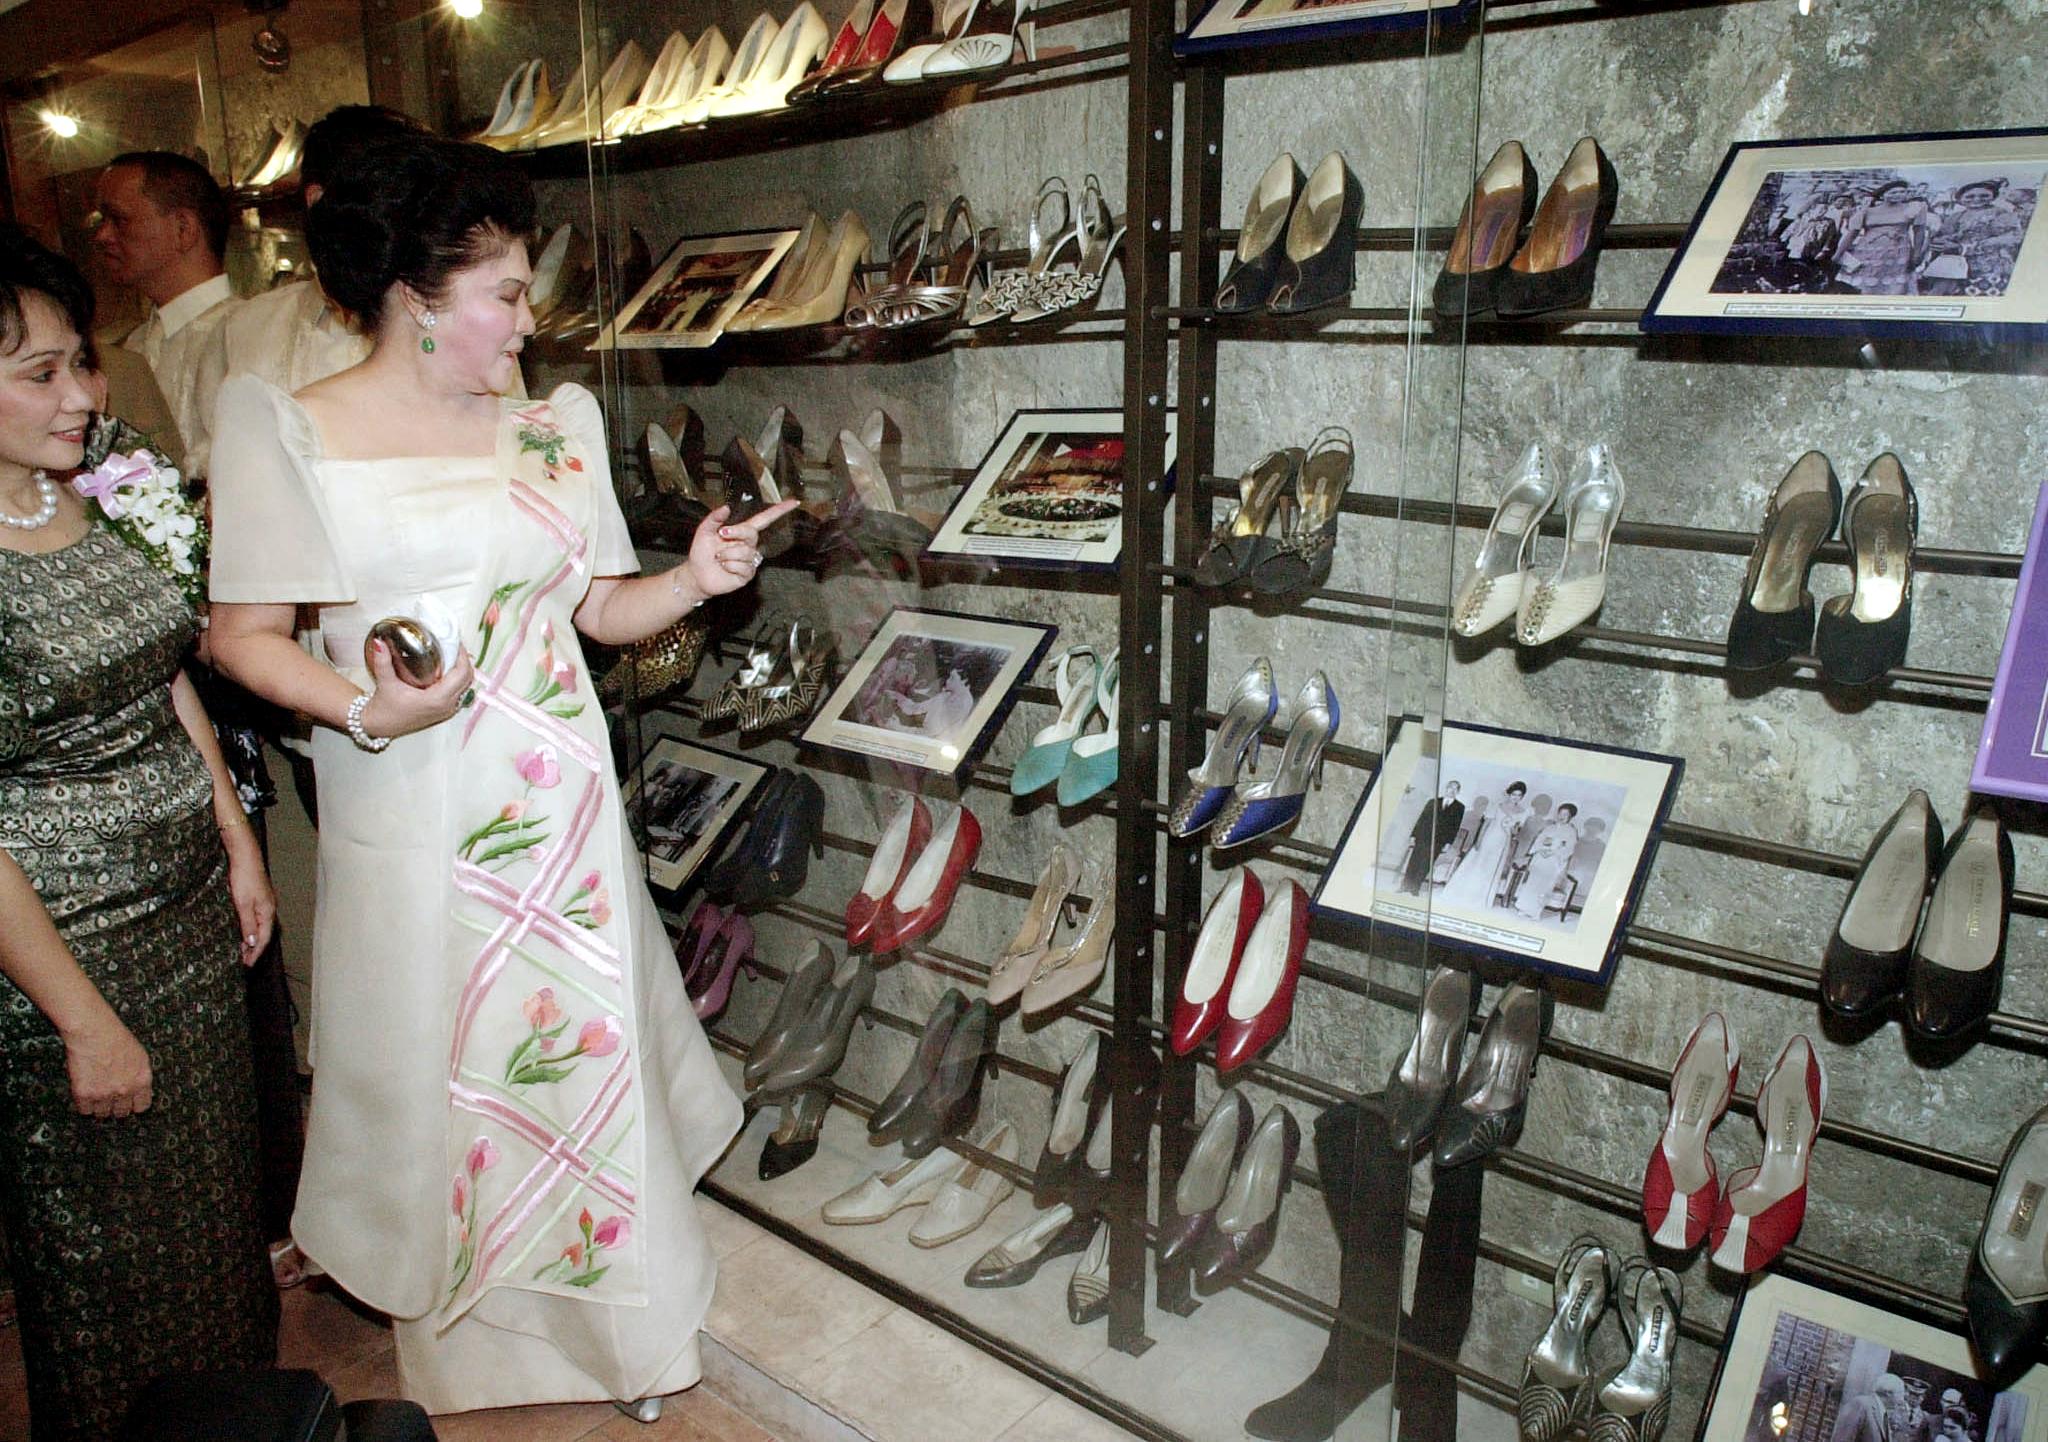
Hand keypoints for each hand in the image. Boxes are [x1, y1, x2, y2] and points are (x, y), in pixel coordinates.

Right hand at [62, 1012, 151, 1118]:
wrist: (93, 1031)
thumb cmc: (115, 1037)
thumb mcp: (139, 1055)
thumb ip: (139, 1075)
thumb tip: (139, 1089)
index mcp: (142, 1079)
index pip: (142, 1106)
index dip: (134, 1104)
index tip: (129, 1103)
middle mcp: (125, 1089)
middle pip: (121, 1112)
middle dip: (116, 1106)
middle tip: (109, 1097)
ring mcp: (105, 1093)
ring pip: (102, 1114)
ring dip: (99, 1106)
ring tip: (96, 1092)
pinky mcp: (85, 1093)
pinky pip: (85, 1110)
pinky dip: (84, 1104)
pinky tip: (85, 1092)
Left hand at [222, 823, 275, 965]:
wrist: (245, 855)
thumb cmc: (243, 877)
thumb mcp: (242, 903)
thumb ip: (247, 924)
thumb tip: (251, 942)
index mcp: (267, 911)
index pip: (263, 938)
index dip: (255, 952)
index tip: (248, 964)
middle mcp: (269, 908)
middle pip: (264, 934)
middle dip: (254, 949)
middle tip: (243, 961)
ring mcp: (265, 902)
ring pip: (260, 926)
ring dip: (251, 939)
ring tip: (241, 950)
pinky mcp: (259, 897)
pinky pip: (257, 918)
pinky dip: (250, 928)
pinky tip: (243, 930)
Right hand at [357, 639, 476, 740]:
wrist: (381, 726)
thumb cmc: (385, 710)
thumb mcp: (385, 682)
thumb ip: (383, 661)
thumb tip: (381, 642)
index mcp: (437, 699)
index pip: (461, 673)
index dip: (462, 656)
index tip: (456, 643)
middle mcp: (446, 706)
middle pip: (468, 678)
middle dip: (464, 660)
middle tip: (454, 646)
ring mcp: (447, 710)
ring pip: (466, 686)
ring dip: (462, 670)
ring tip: (451, 655)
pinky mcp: (445, 711)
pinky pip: (460, 692)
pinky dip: (458, 679)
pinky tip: (446, 670)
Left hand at [684, 503, 798, 600]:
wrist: (697, 574)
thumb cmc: (702, 553)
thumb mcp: (704, 531)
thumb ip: (714, 518)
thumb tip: (726, 507)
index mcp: (741, 532)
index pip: (764, 520)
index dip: (778, 511)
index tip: (793, 502)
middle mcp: (749, 545)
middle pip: (751, 533)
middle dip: (735, 533)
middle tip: (721, 535)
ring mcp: (750, 560)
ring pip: (744, 552)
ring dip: (726, 554)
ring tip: (719, 558)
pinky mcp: (748, 574)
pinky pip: (742, 566)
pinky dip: (728, 566)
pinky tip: (724, 567)